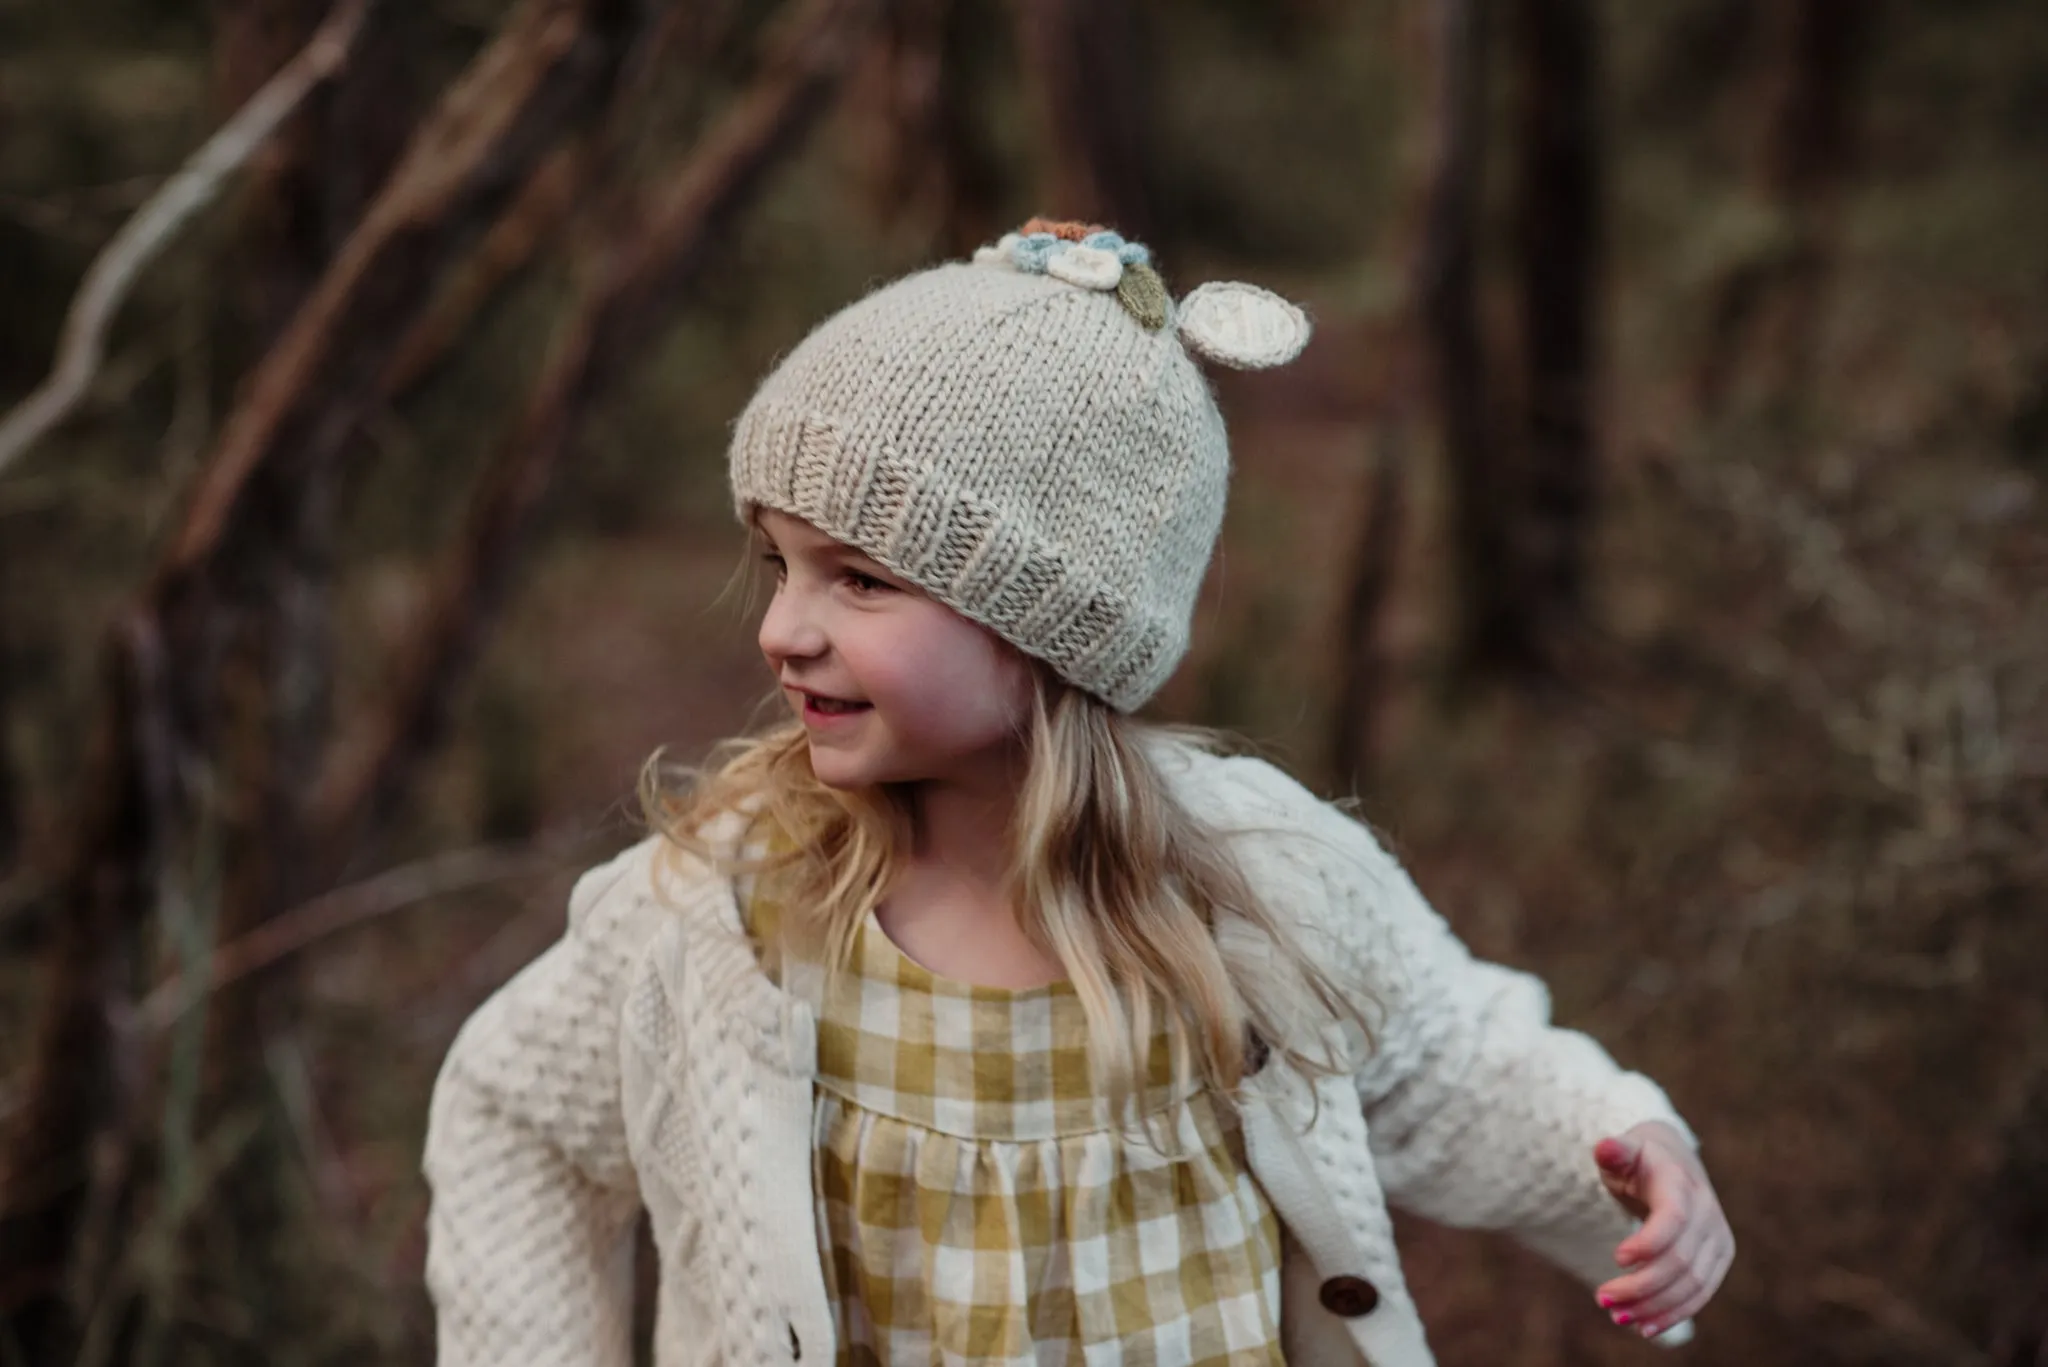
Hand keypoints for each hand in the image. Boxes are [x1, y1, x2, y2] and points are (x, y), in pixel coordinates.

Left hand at [1591, 1120, 1733, 1339]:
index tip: (1615, 1258)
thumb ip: (1613, 1152)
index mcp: (1681, 1184)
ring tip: (1617, 1317)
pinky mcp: (1718, 1259)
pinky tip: (1645, 1327)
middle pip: (1680, 1261)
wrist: (1673, 1162)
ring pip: (1692, 1284)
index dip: (1648, 1243)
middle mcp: (1707, 1212)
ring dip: (1655, 1307)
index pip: (1674, 1219)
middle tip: (1602, 1299)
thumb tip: (1605, 1147)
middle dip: (1641, 1286)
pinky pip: (1701, 1294)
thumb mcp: (1623, 1152)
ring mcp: (1718, 1238)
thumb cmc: (1639, 1159)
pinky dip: (1674, 1314)